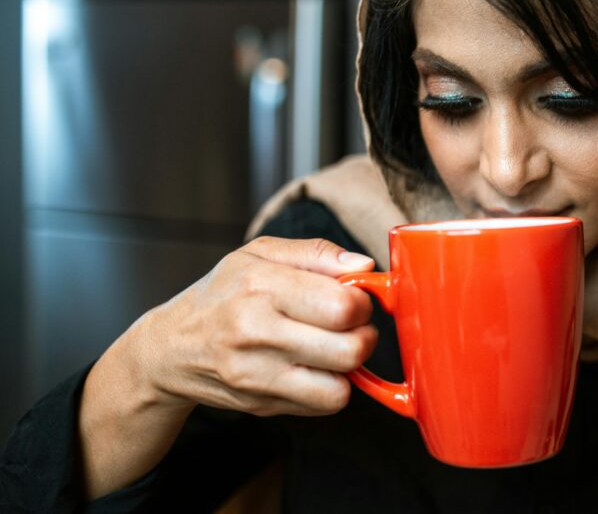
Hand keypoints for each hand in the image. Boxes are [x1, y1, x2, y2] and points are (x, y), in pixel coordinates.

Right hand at [132, 236, 377, 416]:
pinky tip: (316, 367)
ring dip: (350, 367)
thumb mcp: (259, 253)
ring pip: (340, 386)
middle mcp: (257, 332)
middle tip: (352, 325)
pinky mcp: (262, 405)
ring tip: (335, 347)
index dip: (363, 303)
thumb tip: (364, 267)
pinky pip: (323, 405)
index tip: (354, 298)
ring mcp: (257, 375)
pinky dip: (331, 388)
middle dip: (365, 335)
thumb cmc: (222, 294)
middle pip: (349, 349)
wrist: (170, 348)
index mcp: (261, 285)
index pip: (342, 306)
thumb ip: (317, 253)